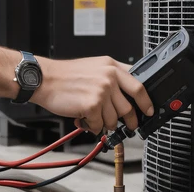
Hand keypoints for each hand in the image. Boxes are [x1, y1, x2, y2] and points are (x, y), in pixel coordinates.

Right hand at [29, 56, 153, 134]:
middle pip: (129, 107)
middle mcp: (109, 77)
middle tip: (126, 125)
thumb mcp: (94, 67)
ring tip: (93, 117)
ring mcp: (102, 91)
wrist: (45, 79)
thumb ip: (112, 77)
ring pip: (114, 119)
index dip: (146, 102)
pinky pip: (99, 125)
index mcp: (112, 66)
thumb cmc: (65, 75)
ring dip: (104, 123)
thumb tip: (127, 95)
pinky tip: (84, 118)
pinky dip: (91, 126)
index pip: (139, 86)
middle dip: (128, 121)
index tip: (148, 110)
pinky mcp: (92, 105)